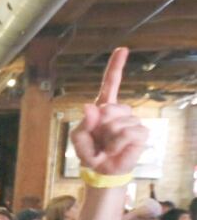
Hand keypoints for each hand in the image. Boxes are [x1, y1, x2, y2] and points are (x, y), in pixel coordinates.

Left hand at [70, 47, 148, 176]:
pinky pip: (127, 134)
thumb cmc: (91, 152)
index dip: (115, 66)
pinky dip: (117, 144)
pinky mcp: (141, 133)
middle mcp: (119, 112)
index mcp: (103, 108)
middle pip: (108, 108)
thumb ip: (83, 124)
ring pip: (117, 122)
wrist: (102, 171)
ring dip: (108, 138)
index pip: (110, 84)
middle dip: (99, 126)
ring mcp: (132, 121)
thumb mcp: (78, 139)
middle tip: (99, 140)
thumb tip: (91, 107)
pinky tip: (115, 150)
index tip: (122, 49)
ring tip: (107, 146)